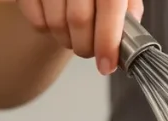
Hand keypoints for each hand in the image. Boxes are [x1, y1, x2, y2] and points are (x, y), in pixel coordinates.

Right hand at [16, 0, 144, 74]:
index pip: (110, 8)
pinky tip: (56, 22)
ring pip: (56, 23)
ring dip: (67, 41)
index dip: (108, 41)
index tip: (106, 65)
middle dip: (86, 47)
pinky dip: (47, 31)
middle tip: (90, 51)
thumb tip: (130, 38)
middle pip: (79, 20)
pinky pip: (37, 21)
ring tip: (74, 35)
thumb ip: (129, 10)